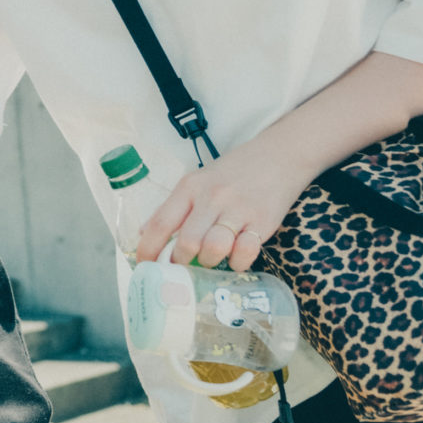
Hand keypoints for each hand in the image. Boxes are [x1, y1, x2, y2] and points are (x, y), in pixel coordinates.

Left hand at [133, 139, 315, 270]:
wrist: (278, 156)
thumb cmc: (232, 173)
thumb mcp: (197, 182)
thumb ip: (173, 207)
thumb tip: (144, 233)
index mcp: (190, 187)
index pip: (161, 223)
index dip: (148, 249)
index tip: (143, 266)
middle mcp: (212, 197)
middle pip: (188, 242)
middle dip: (182, 261)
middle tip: (185, 264)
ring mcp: (238, 210)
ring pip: (214, 249)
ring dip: (210, 262)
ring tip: (211, 258)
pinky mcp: (263, 221)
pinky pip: (245, 253)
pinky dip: (238, 263)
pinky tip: (236, 257)